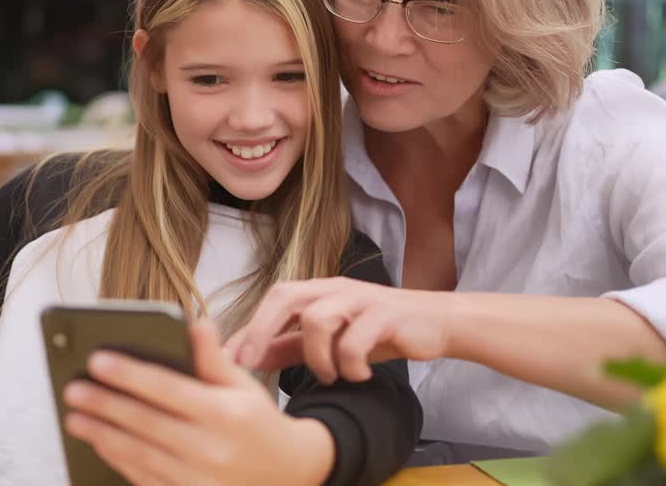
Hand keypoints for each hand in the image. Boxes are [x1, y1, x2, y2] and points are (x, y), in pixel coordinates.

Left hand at [63, 319, 334, 485]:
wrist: (286, 475)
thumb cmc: (258, 423)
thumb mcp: (244, 385)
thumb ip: (214, 358)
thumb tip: (194, 324)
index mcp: (225, 413)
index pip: (167, 388)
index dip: (129, 373)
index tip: (97, 360)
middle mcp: (210, 449)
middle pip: (145, 423)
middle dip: (104, 405)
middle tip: (73, 389)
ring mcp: (198, 480)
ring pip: (138, 454)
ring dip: (102, 434)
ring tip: (74, 416)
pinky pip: (144, 478)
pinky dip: (117, 460)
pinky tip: (99, 442)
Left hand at [225, 277, 451, 382]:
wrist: (436, 322)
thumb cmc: (380, 331)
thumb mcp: (331, 340)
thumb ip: (290, 347)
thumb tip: (248, 357)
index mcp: (320, 291)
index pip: (275, 299)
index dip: (249, 326)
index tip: (229, 358)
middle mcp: (336, 289)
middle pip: (287, 296)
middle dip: (262, 330)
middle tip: (250, 365)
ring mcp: (361, 299)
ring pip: (318, 319)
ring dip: (317, 357)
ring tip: (330, 375)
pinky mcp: (386, 315)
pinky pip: (356, 340)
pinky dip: (352, 365)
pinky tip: (360, 375)